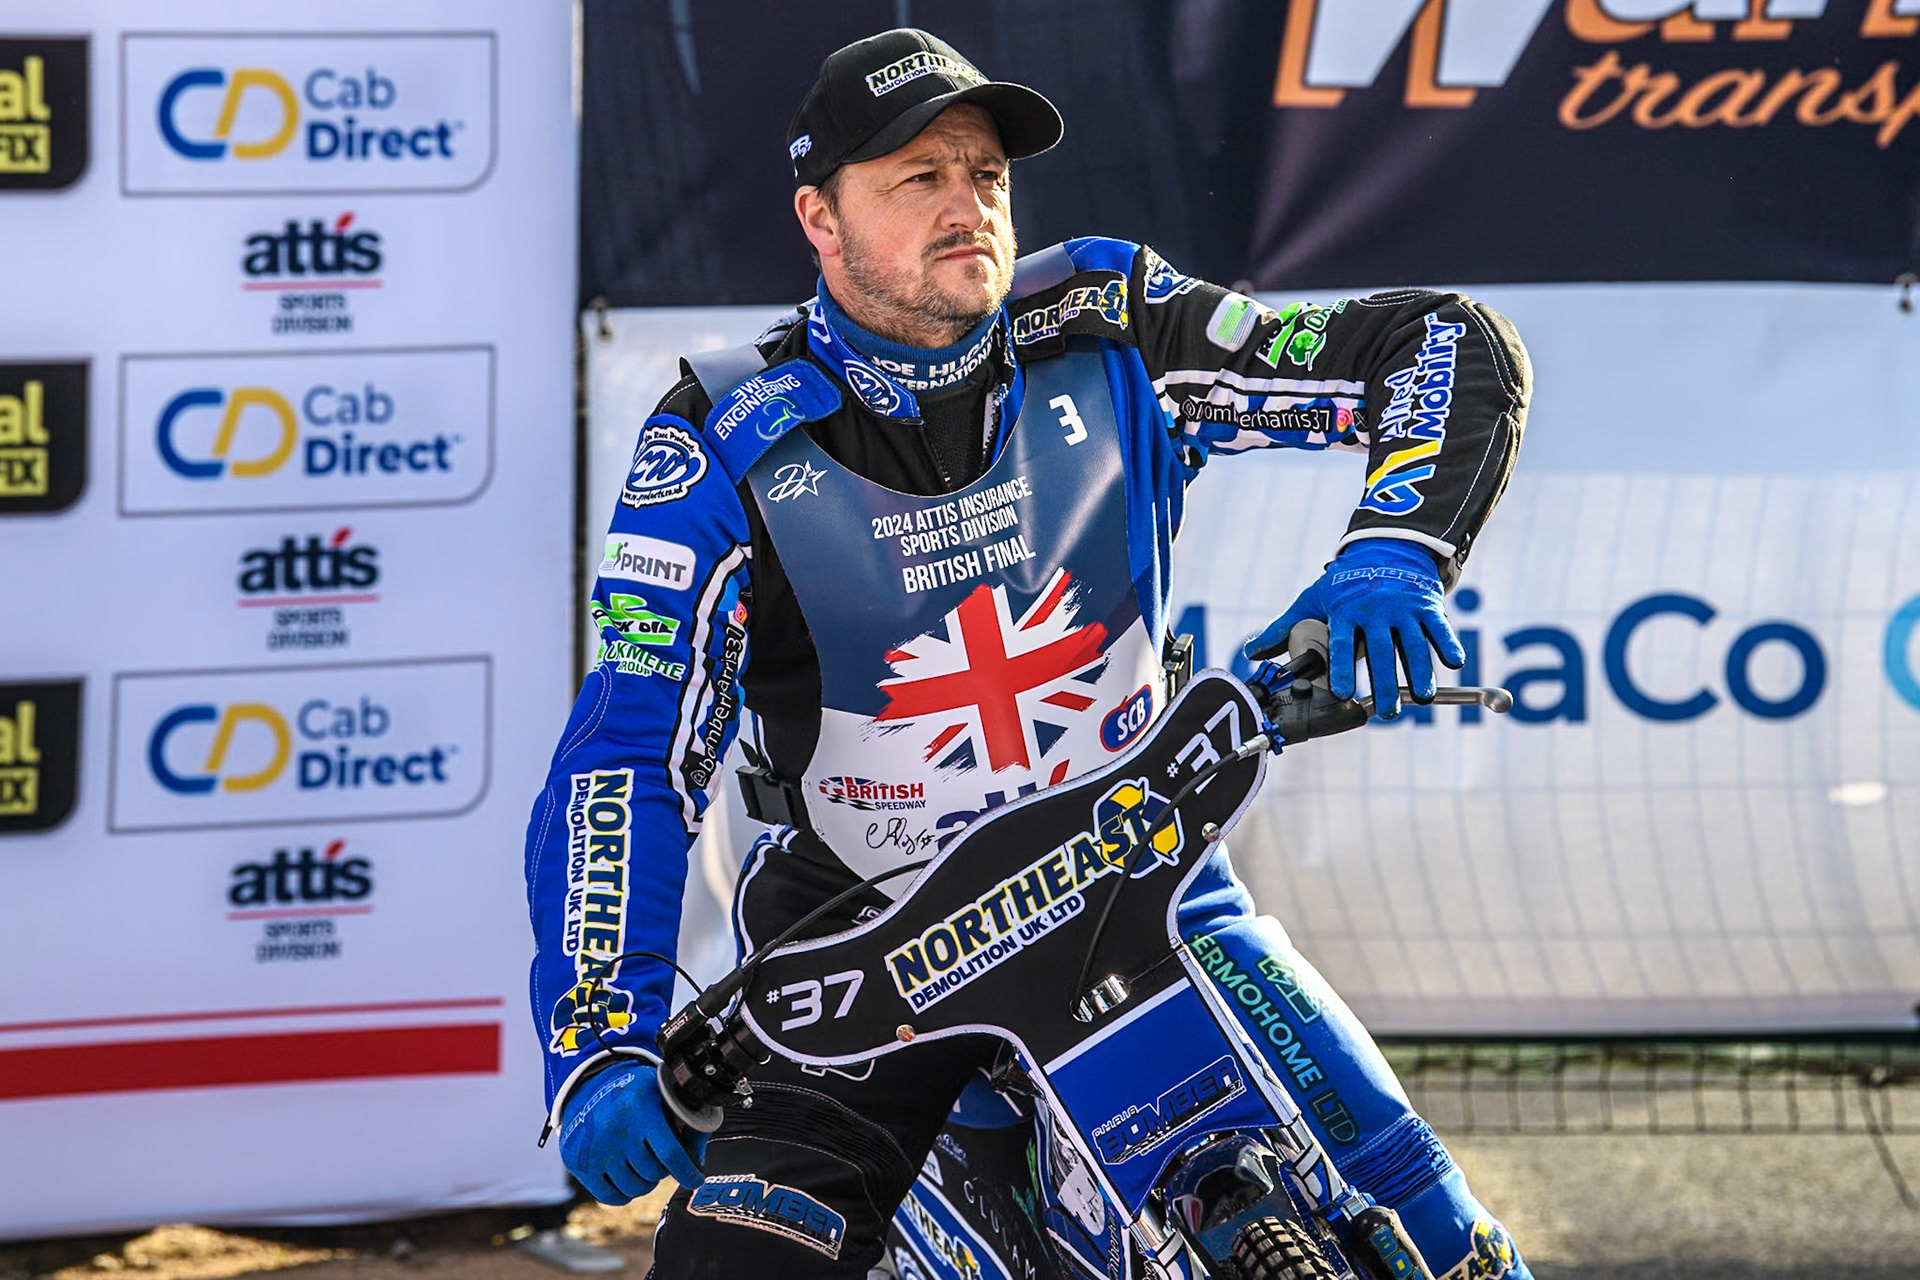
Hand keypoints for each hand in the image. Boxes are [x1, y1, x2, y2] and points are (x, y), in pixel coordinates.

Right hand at [559, 1060, 707, 1204]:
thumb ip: (689, 1122)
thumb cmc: (637, 1095)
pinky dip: (624, 1193)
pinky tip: (628, 1177)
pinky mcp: (579, 1164)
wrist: (589, 1087)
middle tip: (660, 1159)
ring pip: (634, 1188)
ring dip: (644, 1182)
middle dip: (663, 1170)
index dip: (688, 1172)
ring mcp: (594, 1148)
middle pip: (654, 1173)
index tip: (695, 1179)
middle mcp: (616, 1127)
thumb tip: (697, 1162)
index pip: (671, 1153)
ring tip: (643, 1165)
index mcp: (641, 1105)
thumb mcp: (666, 1094)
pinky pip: (611, 1197)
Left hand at [1243, 539, 1463, 718]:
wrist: (1386, 550)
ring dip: (1419, 671)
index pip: (1341, 643)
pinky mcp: (1428, 606)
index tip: (1343, 692)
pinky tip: (1454, 662)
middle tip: (1387, 713)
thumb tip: (1250, 653)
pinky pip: (1439, 626)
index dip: (1342, 668)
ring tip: (1421, 698)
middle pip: (1380, 650)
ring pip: (1413, 643)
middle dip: (1384, 683)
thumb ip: (1283, 628)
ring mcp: (1404, 608)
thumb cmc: (1344, 584)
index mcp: (1345, 611)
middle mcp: (1375, 610)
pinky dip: (1448, 643)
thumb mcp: (1313, 600)